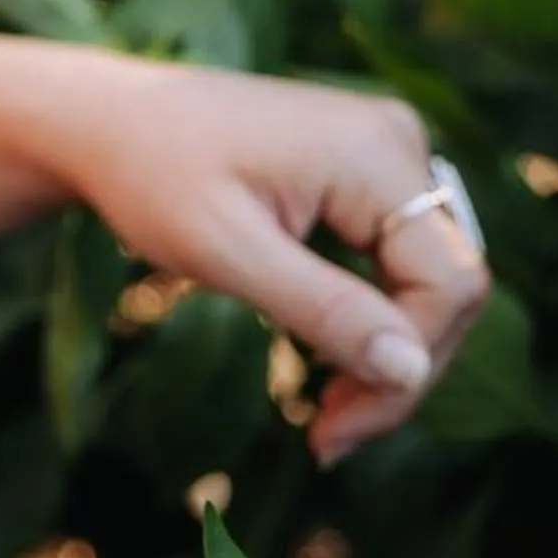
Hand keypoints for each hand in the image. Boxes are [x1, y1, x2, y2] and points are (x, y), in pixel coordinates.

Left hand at [51, 56, 490, 463]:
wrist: (108, 119)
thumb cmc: (152, 175)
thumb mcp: (227, 252)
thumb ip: (323, 309)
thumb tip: (411, 371)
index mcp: (372, 151)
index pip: (449, 281)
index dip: (411, 367)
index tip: (336, 428)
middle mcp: (396, 139)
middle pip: (448, 285)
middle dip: (397, 372)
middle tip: (326, 438)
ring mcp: (384, 149)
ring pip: (428, 280)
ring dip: (386, 353)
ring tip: (324, 416)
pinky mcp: (366, 168)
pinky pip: (398, 259)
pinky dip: (370, 317)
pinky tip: (328, 365)